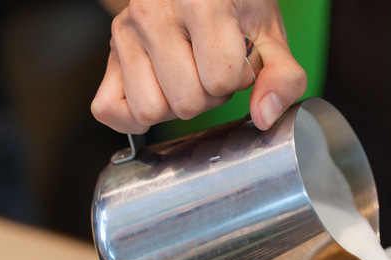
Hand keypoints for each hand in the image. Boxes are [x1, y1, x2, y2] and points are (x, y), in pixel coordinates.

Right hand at [91, 0, 306, 133]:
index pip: (221, 79)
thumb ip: (282, 76)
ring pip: (150, 110)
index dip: (238, 79)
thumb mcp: (269, 34)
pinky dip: (135, 115)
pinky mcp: (108, 53)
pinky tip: (159, 92)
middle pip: (186, 102)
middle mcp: (153, 12)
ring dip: (176, 104)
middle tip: (211, 68)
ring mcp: (125, 32)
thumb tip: (264, 117)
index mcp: (200, 1)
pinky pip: (109, 110)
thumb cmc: (235, 7)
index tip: (238, 58)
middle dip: (208, 95)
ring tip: (188, 74)